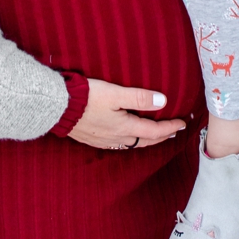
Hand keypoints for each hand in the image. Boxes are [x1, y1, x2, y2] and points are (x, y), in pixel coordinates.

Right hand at [69, 80, 185, 151]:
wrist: (56, 107)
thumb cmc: (86, 97)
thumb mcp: (115, 93)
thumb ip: (139, 97)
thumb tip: (163, 102)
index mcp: (124, 127)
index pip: (153, 131)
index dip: (170, 128)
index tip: (183, 124)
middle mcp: (115, 138)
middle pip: (144, 141)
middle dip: (161, 137)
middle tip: (173, 132)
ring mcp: (103, 140)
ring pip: (131, 144)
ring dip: (146, 140)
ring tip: (155, 136)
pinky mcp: (92, 139)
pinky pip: (118, 144)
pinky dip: (130, 141)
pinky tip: (128, 137)